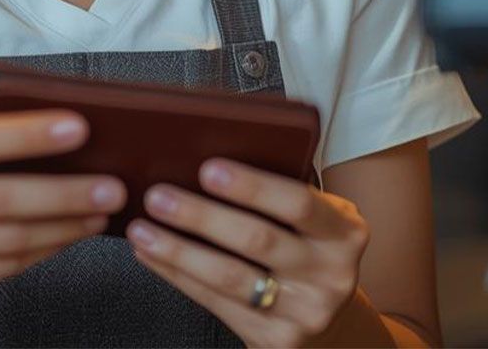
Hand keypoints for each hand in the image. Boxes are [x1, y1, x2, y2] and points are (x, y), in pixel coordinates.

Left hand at [126, 160, 369, 347]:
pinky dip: (178, 276)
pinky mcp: (277, 340)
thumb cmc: (308, 251)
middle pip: (258, 240)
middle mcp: (332, 274)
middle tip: (157, 196)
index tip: (207, 169)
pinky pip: (217, 304)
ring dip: (178, 251)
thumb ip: (282, 195)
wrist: (329, 321)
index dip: (252, 187)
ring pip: (231, 278)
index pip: (299, 203)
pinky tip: (154, 256)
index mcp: (344, 232)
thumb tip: (205, 158)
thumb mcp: (316, 222)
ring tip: (143, 229)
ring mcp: (306, 313)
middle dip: (201, 216)